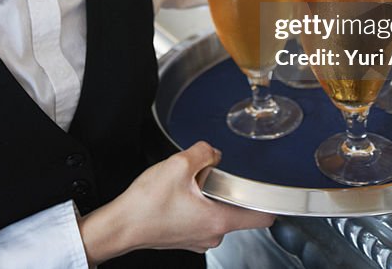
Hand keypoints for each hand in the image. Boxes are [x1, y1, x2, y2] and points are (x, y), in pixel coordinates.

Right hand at [78, 141, 274, 263]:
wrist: (120, 225)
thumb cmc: (145, 205)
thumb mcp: (178, 165)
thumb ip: (203, 152)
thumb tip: (212, 151)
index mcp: (219, 220)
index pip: (263, 217)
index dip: (270, 202)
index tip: (271, 190)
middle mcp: (212, 235)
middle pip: (236, 209)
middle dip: (226, 189)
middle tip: (206, 177)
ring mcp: (198, 239)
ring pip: (217, 212)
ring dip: (207, 196)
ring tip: (186, 186)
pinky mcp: (185, 237)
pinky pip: (200, 218)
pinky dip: (194, 204)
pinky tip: (176, 195)